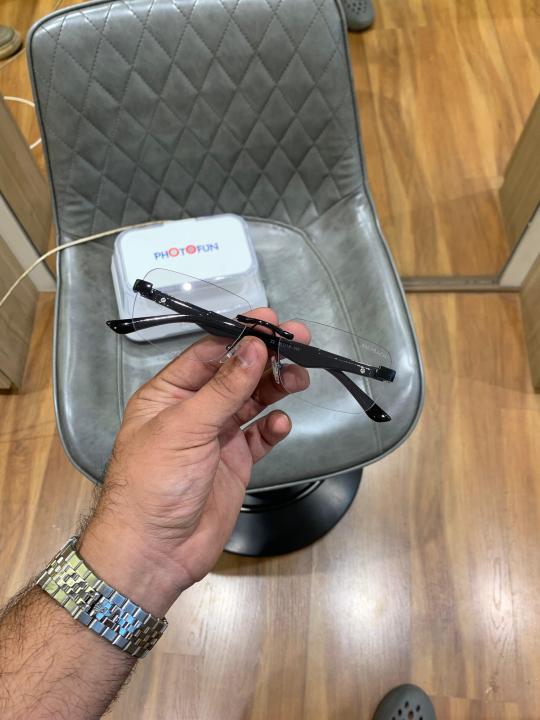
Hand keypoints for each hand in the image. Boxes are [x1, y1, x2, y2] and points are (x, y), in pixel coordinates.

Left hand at [79, 309, 308, 614]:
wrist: (155, 552)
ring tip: (298, 379)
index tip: (272, 323)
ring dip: (275, 387)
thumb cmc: (153, 484)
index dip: (241, 336)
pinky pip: (260, 436)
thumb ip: (224, 387)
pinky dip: (272, 427)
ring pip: (252, 401)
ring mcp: (217, 436)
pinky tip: (280, 424)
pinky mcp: (236, 462)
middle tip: (301, 342)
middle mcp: (194, 410)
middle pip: (236, 373)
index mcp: (169, 393)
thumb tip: (254, 346)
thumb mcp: (186, 427)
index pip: (209, 353)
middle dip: (267, 357)